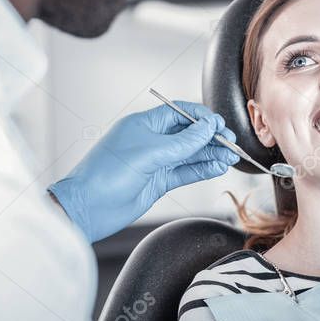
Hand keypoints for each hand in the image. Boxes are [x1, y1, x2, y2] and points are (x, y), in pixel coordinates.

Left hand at [48, 102, 238, 242]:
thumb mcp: (150, 153)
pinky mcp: (158, 182)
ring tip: (231, 157)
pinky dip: (202, 170)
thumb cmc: (107, 174)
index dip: (201, 118)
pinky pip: (185, 173)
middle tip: (230, 142)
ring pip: (189, 155)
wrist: (89, 208)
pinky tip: (217, 168)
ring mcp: (155, 162)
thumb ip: (183, 142)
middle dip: (210, 137)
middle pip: (188, 134)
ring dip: (210, 155)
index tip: (220, 125)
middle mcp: (150, 141)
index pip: (179, 112)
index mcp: (144, 124)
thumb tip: (207, 128)